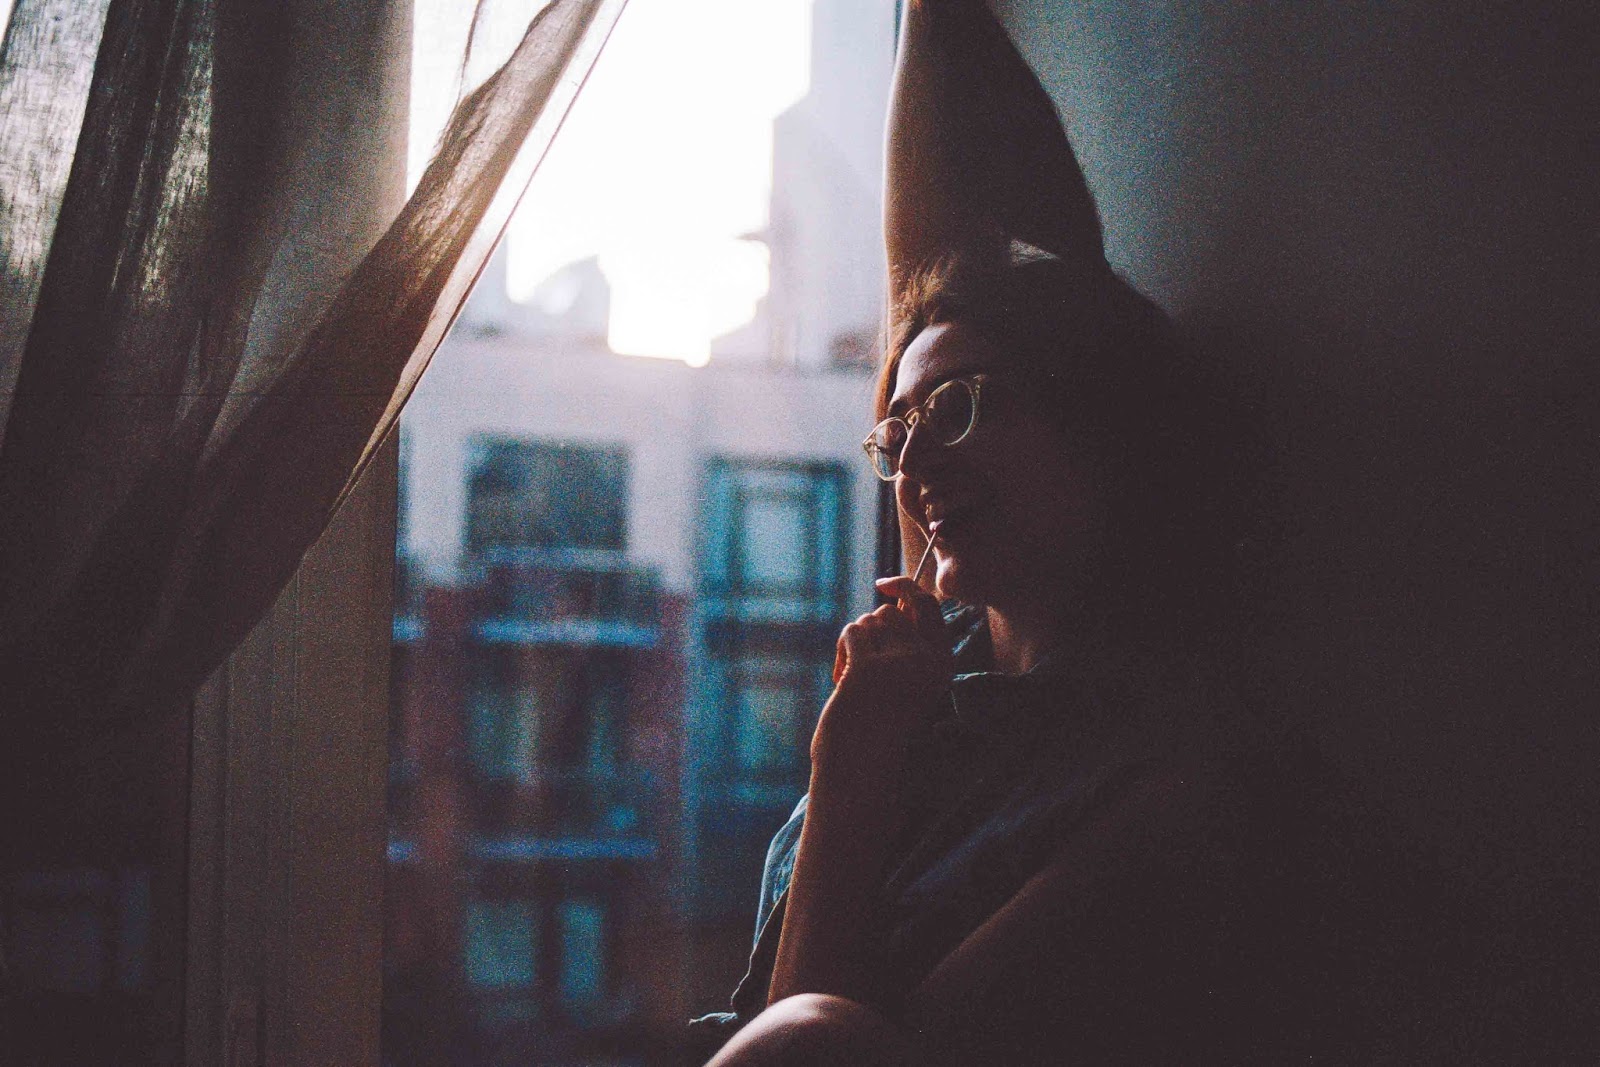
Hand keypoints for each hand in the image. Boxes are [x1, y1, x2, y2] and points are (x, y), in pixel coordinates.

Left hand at [814, 577, 950, 773]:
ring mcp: (899, 663)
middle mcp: (926, 661)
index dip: (906, 587)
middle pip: (891, 612)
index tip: (885, 584)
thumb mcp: (907, 681)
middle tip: (861, 661)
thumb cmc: (880, 724)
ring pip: (869, 622)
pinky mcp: (869, 668)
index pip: (929, 606)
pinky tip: (842, 680)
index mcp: (942, 665)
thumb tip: (891, 601)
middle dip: (871, 629)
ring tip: (853, 678)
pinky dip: (842, 651)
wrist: (860, 767)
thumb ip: (908, 645)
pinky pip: (852, 634)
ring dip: (854, 643)